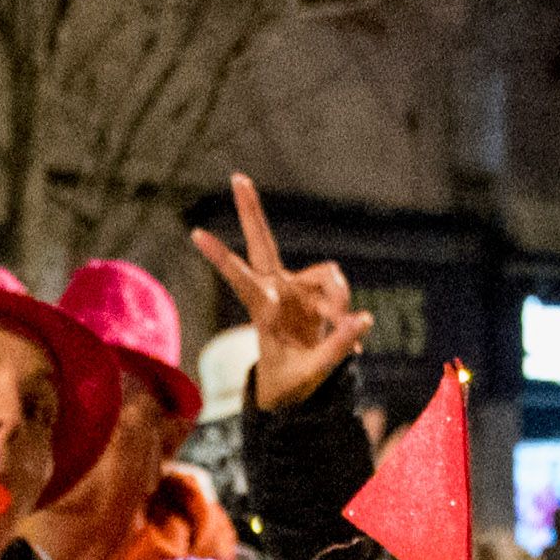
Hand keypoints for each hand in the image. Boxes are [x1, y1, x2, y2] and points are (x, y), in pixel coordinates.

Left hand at [190, 174, 371, 412]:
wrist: (292, 382)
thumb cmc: (291, 380)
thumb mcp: (313, 373)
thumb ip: (338, 347)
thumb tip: (364, 319)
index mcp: (263, 312)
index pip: (240, 278)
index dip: (221, 256)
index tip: (195, 233)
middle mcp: (275, 291)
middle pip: (262, 242)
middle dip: (251, 210)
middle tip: (237, 177)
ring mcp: (293, 286)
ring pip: (328, 274)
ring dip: (339, 300)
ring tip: (340, 328)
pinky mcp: (312, 288)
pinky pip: (338, 284)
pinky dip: (344, 302)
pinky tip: (341, 322)